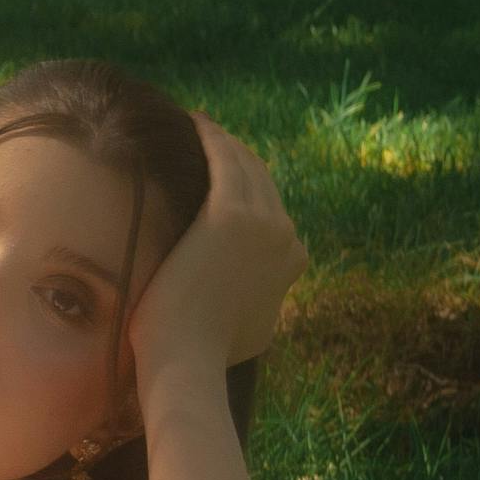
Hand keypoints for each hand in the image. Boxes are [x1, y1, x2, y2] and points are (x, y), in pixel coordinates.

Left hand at [127, 114, 304, 400]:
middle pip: (262, 181)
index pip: (271, 210)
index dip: (249, 187)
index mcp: (293, 259)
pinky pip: (223, 159)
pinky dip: (211, 136)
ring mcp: (263, 223)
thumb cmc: (204, 351)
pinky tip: (194, 121)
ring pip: (244, 165)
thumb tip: (257, 297)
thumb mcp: (250, 328)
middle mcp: (286, 236)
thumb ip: (260, 300)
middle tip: (207, 137)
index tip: (221, 172)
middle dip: (236, 157)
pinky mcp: (229, 214)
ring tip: (198, 125)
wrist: (187, 358)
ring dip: (224, 141)